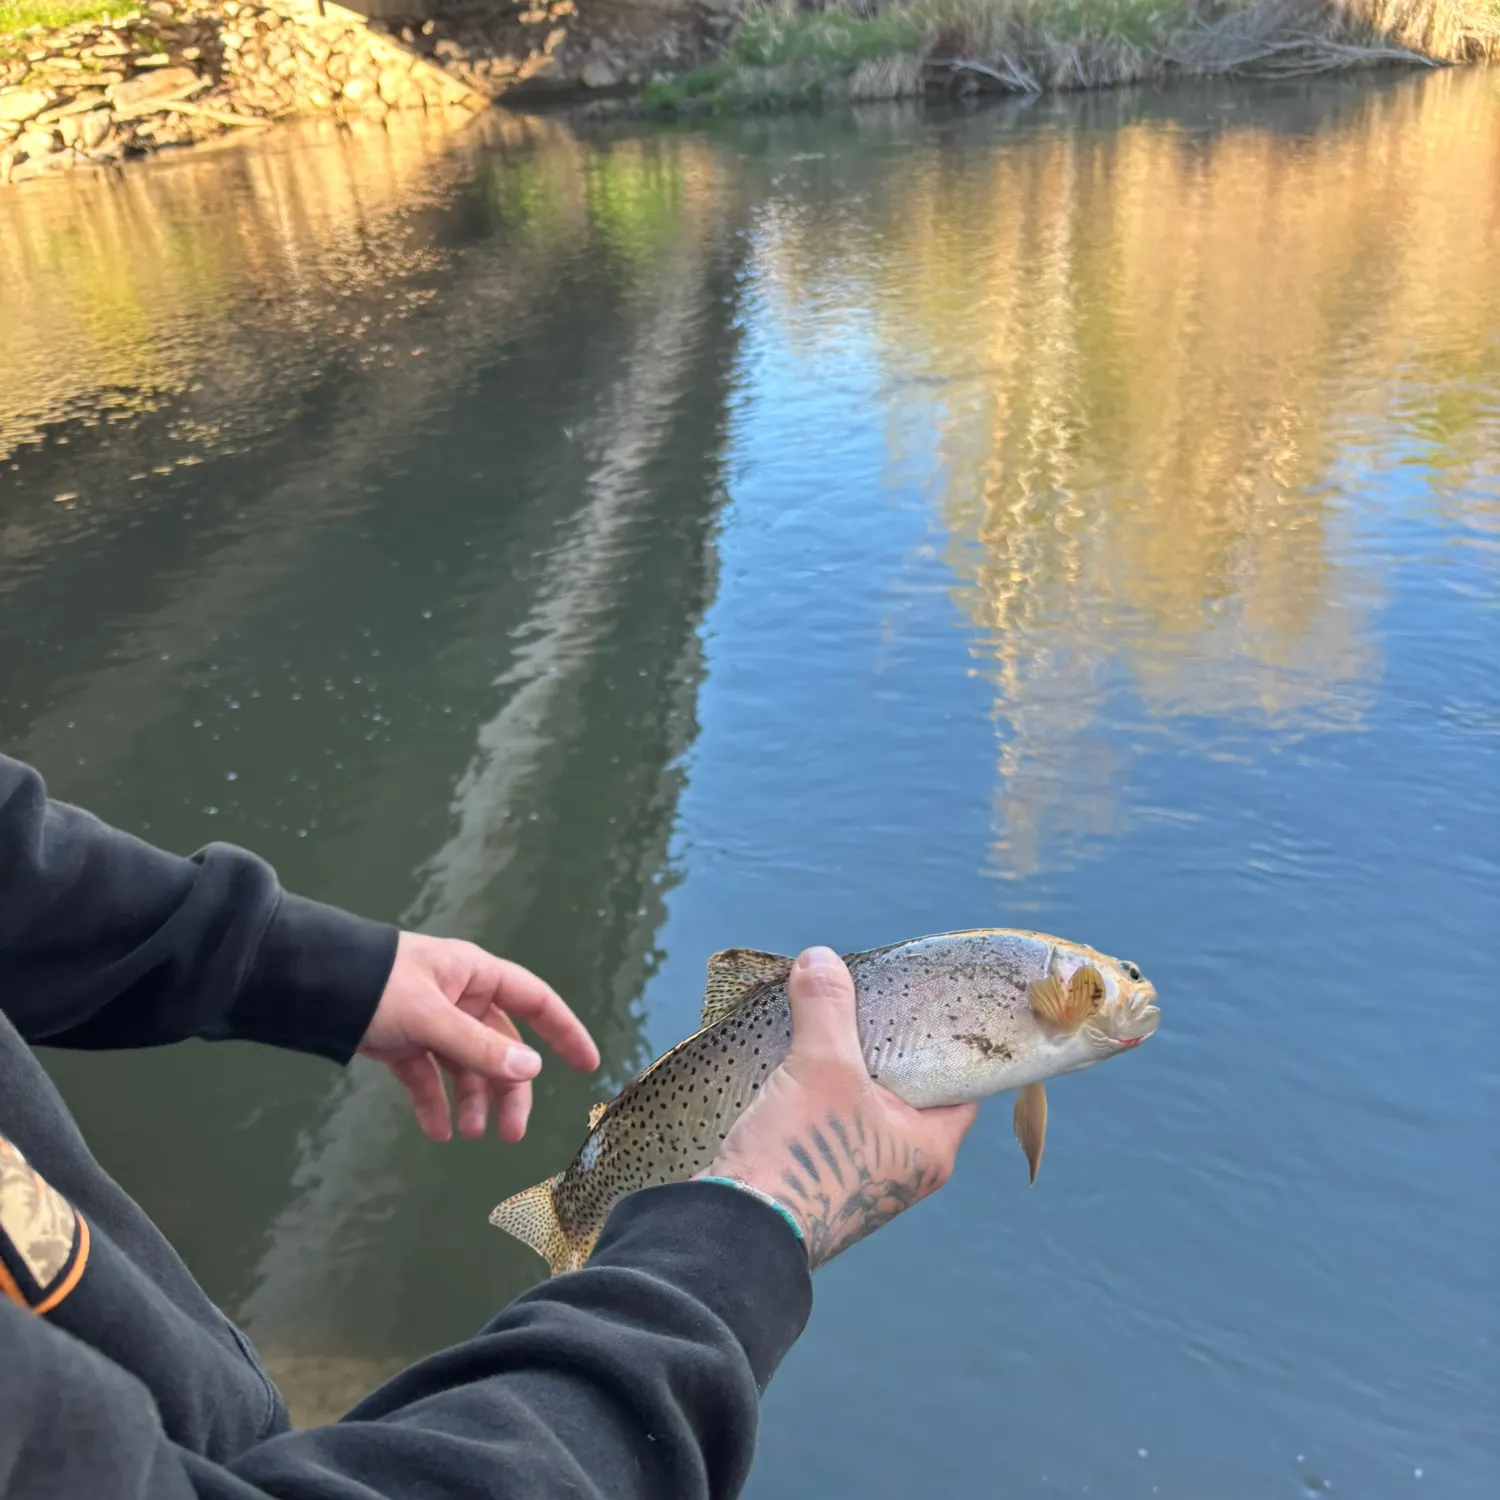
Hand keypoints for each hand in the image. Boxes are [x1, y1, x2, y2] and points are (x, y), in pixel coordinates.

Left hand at [359, 933, 599, 1143]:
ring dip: (471, 1101)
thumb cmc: (375, 986)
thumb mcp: (430, 1017)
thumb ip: (479, 1047)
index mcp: (475, 975)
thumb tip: (531, 1071)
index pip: (535, 1002)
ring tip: (467, 1134)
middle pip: (501, 1047)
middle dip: (508, 1089)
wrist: (308, 985)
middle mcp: (460, 997)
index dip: (564, 1031)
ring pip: (466, 1066)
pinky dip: (434, 1104)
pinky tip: (437, 1131)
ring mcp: (432, 1022)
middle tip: (511, 1133)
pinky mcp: (402, 1042)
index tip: (587, 1065)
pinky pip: (428, 1077)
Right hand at [701, 946, 975, 1267]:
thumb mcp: (821, 1066)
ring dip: (845, 1072)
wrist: (737, 1233)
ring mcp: (861, 1180)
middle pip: (909, 1091)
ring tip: (826, 1025)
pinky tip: (796, 1066)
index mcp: (931, 1148)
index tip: (926, 1004)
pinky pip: (830, 1126)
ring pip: (864, 1108)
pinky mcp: (820, 1182)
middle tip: (867, 1002)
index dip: (948, 1041)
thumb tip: (821, 957)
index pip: (961, 1083)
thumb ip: (827, 1006)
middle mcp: (905, 1169)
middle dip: (885, 1048)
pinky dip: (818, 1096)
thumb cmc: (803, 1154)